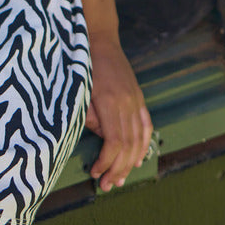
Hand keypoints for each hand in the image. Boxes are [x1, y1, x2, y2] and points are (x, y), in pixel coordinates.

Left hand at [85, 36, 152, 192]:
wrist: (99, 38)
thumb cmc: (83, 64)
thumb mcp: (79, 90)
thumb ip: (89, 116)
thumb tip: (99, 138)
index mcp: (110, 102)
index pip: (114, 142)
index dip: (106, 162)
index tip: (95, 173)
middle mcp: (127, 103)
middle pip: (128, 145)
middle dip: (117, 169)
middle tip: (106, 185)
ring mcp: (136, 100)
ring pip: (138, 139)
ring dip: (129, 163)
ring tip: (118, 179)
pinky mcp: (138, 98)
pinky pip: (145, 126)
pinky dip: (144, 145)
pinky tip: (137, 160)